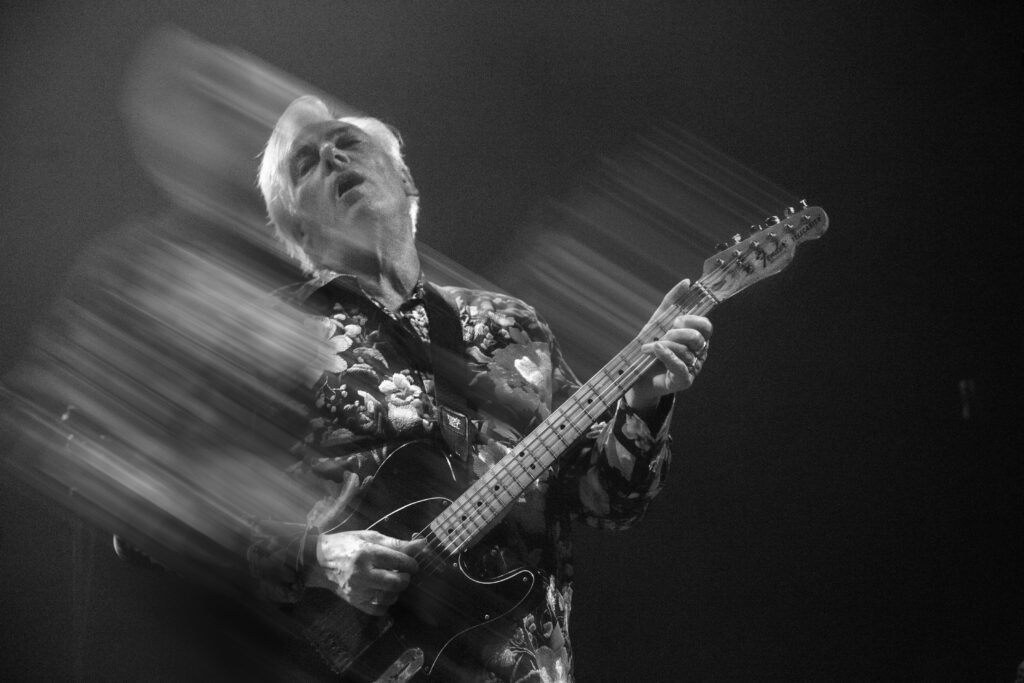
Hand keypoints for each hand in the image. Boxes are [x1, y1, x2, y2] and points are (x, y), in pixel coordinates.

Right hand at [317, 530, 425, 615]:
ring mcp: (357, 590)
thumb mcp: (369, 537)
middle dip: (405, 578)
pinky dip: (386, 602)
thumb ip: (396, 543)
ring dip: (396, 591)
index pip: (399, 561)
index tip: (411, 563)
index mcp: (366, 553)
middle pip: (396, 582)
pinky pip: (379, 609)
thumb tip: (422, 543)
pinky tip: (382, 592)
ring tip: (391, 581)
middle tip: (402, 573)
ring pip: (389, 597)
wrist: (318, 562)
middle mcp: (361, 573)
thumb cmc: (346, 545)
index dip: (411, 563)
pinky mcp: (354, 602)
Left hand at [626, 280, 712, 409]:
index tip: (675, 321)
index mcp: (698, 338)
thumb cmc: (652, 346)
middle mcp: (700, 354)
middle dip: (675, 333)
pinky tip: (656, 349)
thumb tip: (686, 282)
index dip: (691, 320)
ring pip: (684, 351)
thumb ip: (672, 301)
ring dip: (661, 345)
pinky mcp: (684, 381)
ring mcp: (694, 368)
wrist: (637, 374)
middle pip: (696, 338)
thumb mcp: (659, 321)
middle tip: (661, 335)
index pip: (706, 326)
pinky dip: (666, 355)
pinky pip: (679, 365)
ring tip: (647, 348)